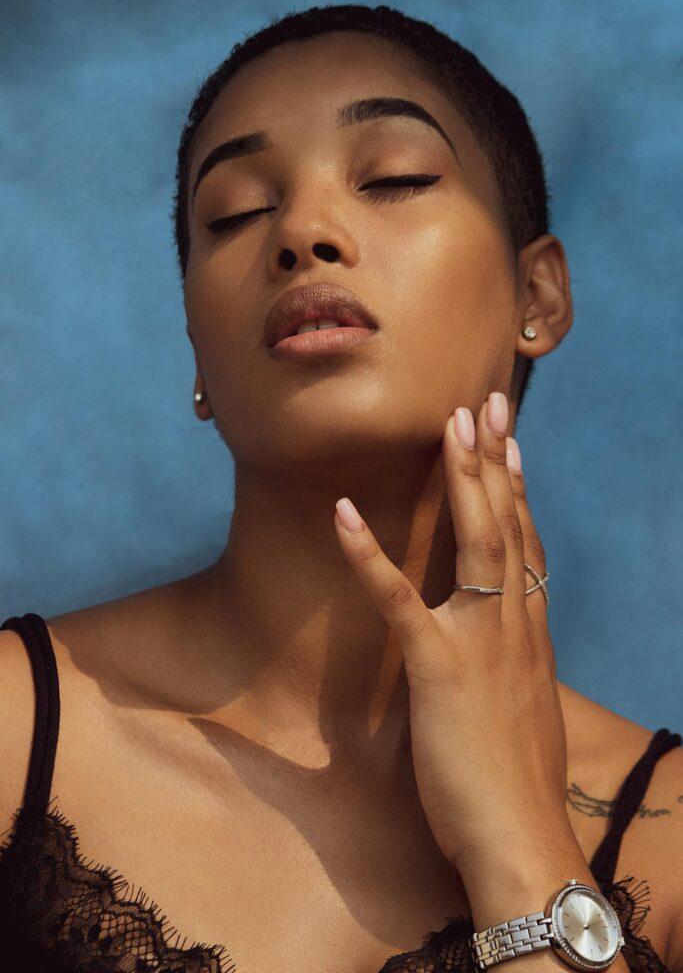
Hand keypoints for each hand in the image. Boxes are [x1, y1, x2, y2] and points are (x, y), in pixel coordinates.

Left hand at [333, 391, 570, 877]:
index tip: (511, 446)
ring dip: (461, 479)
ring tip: (449, 425)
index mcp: (530, 635)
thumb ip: (512, 676)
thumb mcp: (523, 718)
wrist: (521, 835)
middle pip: (507, 525)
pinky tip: (341, 515)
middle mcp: (514, 624)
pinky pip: (399, 599)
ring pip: (476, 541)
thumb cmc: (515, 787)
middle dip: (494, 460)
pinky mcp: (439, 665)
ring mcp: (480, 639)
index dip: (517, 492)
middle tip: (485, 403)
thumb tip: (502, 663)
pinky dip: (368, 555)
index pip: (526, 546)